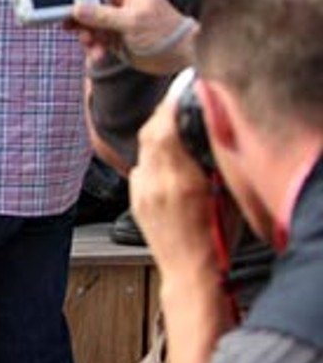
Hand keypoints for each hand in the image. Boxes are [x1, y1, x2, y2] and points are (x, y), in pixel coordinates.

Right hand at [60, 0, 194, 72]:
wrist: (179, 57)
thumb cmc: (165, 31)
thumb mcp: (133, 21)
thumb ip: (103, 15)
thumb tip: (76, 8)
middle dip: (71, 2)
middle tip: (58, 9)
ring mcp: (113, 16)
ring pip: (85, 17)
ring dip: (81, 29)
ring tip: (87, 40)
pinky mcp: (110, 34)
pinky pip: (91, 36)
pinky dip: (90, 45)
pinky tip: (97, 53)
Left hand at [130, 92, 221, 279]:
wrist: (190, 273)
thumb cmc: (215, 240)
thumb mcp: (227, 195)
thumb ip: (215, 161)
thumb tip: (210, 130)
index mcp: (179, 180)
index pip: (166, 128)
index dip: (172, 104)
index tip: (183, 89)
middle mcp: (155, 183)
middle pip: (150, 132)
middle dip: (163, 112)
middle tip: (178, 100)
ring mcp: (141, 192)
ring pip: (143, 148)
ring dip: (156, 131)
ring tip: (172, 122)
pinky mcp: (135, 201)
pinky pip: (140, 166)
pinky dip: (151, 154)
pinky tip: (165, 154)